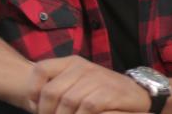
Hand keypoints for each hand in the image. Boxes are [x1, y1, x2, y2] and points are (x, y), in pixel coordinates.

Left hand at [28, 56, 148, 113]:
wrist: (139, 93)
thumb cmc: (104, 91)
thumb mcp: (80, 81)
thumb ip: (59, 86)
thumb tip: (32, 102)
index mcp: (72, 62)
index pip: (40, 69)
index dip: (32, 90)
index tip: (35, 107)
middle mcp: (83, 67)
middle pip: (52, 91)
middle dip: (46, 111)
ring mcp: (98, 79)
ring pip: (67, 101)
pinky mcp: (109, 92)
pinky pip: (86, 107)